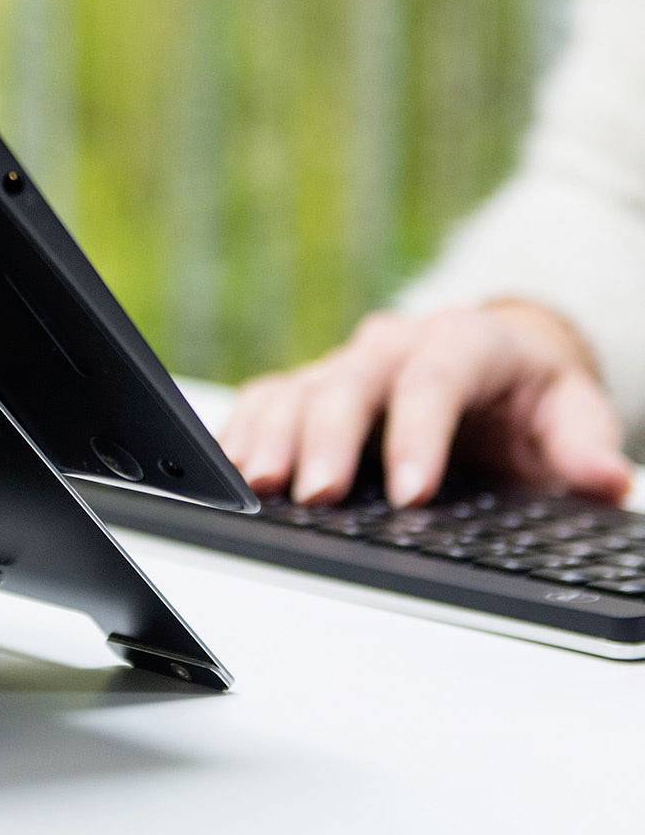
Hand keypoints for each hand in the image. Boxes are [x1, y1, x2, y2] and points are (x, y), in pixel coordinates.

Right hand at [219, 301, 632, 508]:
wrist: (493, 369)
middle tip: (316, 494)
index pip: (435, 378)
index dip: (419, 434)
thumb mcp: (574, 413)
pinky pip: (265, 401)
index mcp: (466, 340)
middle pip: (351, 381)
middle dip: (328, 439)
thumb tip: (605, 479)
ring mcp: (345, 363)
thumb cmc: (530, 398)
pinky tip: (227, 472)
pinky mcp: (309, 386)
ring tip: (257, 485)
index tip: (412, 494)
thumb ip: (585, 444)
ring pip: (297, 388)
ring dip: (272, 437)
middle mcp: (395, 343)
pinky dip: (243, 434)